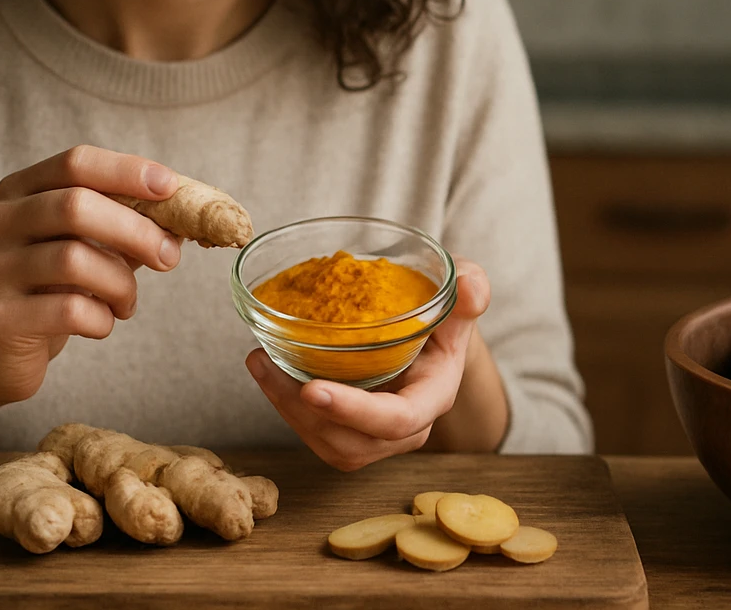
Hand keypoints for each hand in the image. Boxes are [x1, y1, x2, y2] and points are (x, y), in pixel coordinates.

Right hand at [0, 144, 185, 408]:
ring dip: (120, 283)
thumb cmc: (51, 288)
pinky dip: (102, 319)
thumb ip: (125, 224)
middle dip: (135, 230)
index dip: (127, 170)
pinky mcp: (0, 317)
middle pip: (75, 206)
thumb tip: (185, 216)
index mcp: (20, 191)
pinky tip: (102, 323)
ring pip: (75, 260)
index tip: (171, 186)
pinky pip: (69, 310)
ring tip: (126, 301)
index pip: (76, 163)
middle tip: (169, 256)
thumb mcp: (84, 246)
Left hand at [246, 258, 494, 470]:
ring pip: (327, 442)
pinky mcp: (349, 426)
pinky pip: (315, 430)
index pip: (398, 421)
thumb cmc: (445, 310)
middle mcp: (406, 426)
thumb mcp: (462, 292)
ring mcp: (375, 432)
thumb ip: (470, 288)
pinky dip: (285, 404)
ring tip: (260, 362)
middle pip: (351, 443)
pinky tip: (268, 367)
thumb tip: (470, 287)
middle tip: (266, 365)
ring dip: (285, 410)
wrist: (433, 328)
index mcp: (434, 397)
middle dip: (303, 413)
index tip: (310, 388)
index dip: (354, 411)